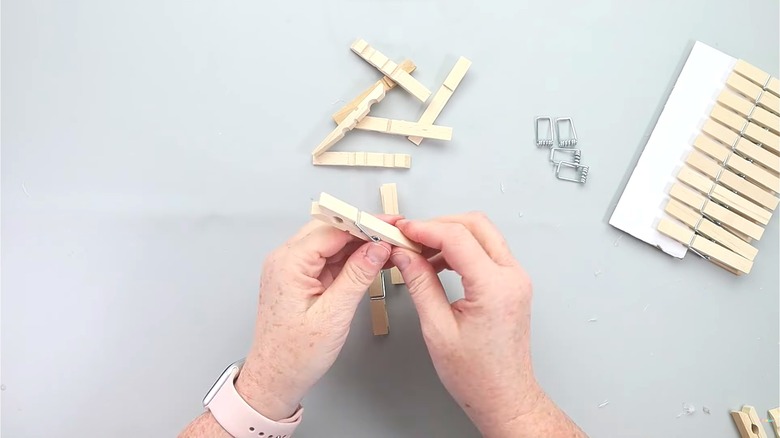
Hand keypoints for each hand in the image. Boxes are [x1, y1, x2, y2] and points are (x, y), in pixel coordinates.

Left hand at [234, 219, 393, 420]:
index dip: (366, 225)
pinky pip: (328, 260)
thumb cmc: (296, 354)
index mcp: (289, 263)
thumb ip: (358, 276)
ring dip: (359, 245)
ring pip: (331, 244)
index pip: (333, 230)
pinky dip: (350, 260)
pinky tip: (371, 262)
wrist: (275, 378)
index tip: (391, 225)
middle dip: (364, 231)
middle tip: (394, 233)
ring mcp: (291, 268)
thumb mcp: (334, 315)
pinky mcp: (300, 279)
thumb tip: (378, 248)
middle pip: (331, 231)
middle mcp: (286, 260)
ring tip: (389, 248)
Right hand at [390, 213, 585, 437]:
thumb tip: (404, 256)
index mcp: (494, 287)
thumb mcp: (437, 329)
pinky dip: (460, 249)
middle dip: (438, 224)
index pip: (457, 237)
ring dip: (449, 235)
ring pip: (482, 234)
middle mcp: (512, 277)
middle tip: (409, 237)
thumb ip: (420, 284)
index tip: (401, 232)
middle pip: (474, 225)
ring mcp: (515, 278)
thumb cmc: (476, 375)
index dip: (424, 229)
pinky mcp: (511, 284)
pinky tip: (437, 263)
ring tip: (418, 252)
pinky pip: (486, 251)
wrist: (504, 396)